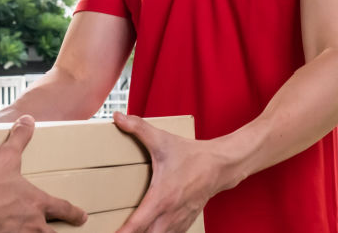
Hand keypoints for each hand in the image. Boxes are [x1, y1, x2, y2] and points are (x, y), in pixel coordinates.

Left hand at [112, 112, 246, 232]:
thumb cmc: (190, 154)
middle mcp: (170, 213)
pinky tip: (150, 231)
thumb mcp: (162, 139)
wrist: (220, 164)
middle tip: (116, 232)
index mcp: (162, 197)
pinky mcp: (186, 220)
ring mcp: (180, 219)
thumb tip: (117, 117)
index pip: (138, 223)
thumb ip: (137, 127)